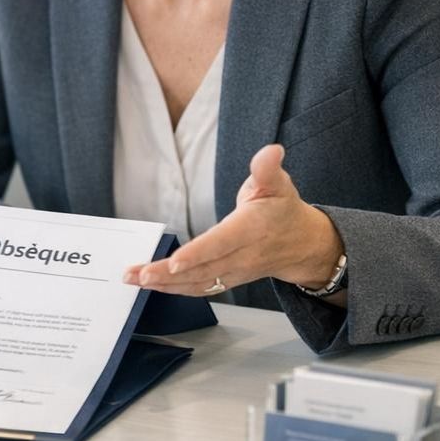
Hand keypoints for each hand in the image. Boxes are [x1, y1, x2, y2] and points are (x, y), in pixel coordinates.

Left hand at [123, 144, 343, 295]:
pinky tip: (153, 286)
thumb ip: (267, 168)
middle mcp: (242, 255)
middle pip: (203, 269)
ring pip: (198, 283)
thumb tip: (271, 150)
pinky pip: (201, 289)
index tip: (174, 261)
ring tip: (135, 280)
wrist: (304, 245)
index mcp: (251, 229)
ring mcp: (235, 272)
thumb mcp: (278, 184)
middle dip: (167, 274)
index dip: (197, 254)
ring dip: (164, 284)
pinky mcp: (228, 279)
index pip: (221, 244)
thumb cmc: (284, 210)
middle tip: (138, 274)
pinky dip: (176, 290)